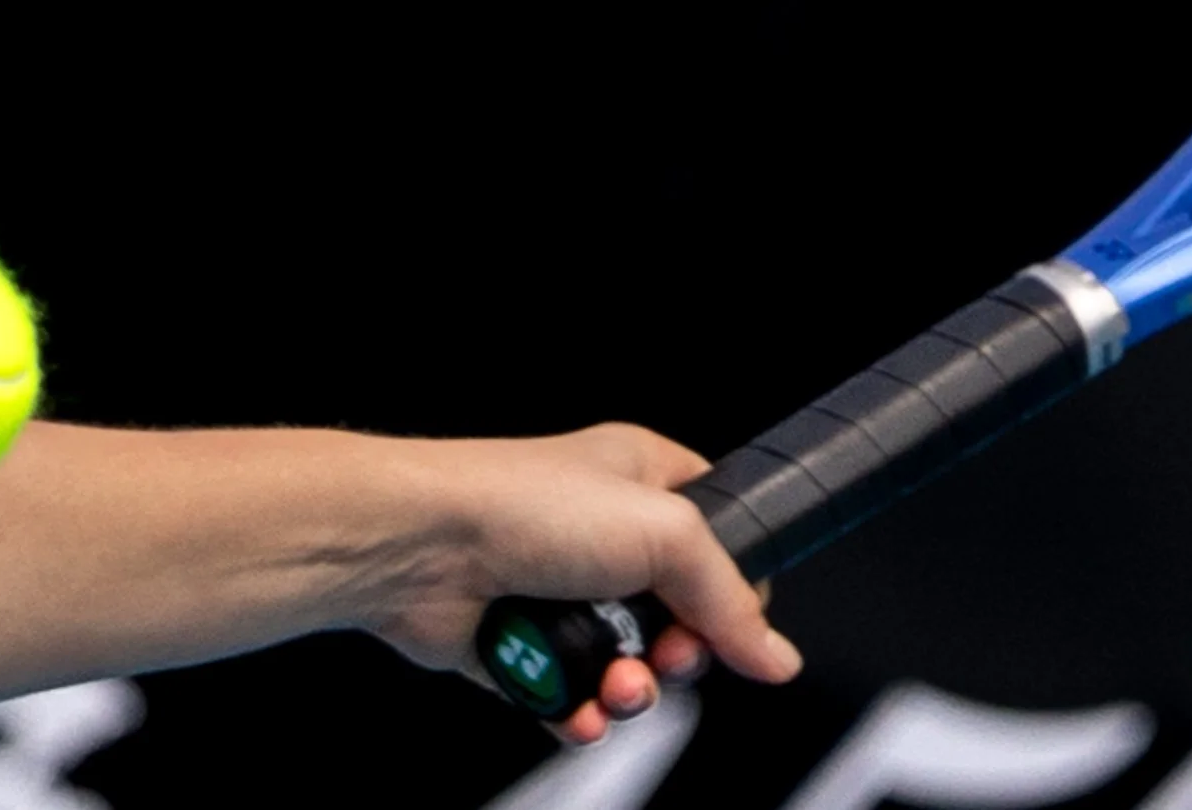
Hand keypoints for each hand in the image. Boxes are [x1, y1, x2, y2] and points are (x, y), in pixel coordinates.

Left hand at [357, 425, 803, 744]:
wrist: (417, 545)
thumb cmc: (516, 503)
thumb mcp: (665, 532)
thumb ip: (730, 598)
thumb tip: (775, 654)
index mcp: (639, 479)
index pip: (719, 533)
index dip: (737, 582)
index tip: (734, 617)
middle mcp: (598, 531)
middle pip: (679, 616)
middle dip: (681, 653)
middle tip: (668, 654)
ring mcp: (557, 588)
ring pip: (626, 665)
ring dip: (631, 692)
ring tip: (617, 687)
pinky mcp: (521, 641)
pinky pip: (570, 697)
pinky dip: (580, 713)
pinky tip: (579, 710)